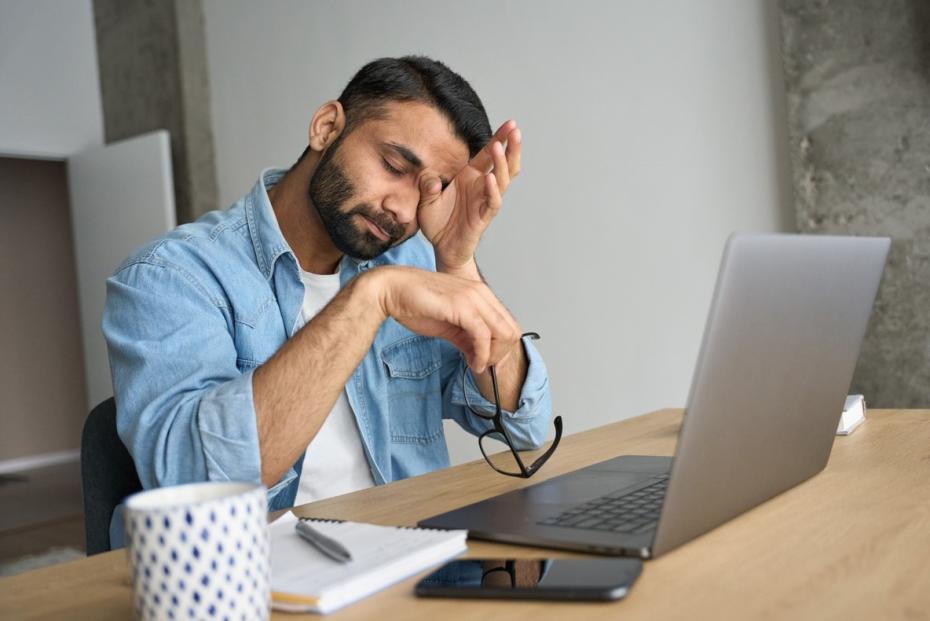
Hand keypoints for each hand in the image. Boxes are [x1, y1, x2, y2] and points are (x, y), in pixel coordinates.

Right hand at [367, 266, 521, 372]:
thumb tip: (479, 355)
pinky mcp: (462, 306)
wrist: (391, 289)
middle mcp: (481, 293)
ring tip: (476, 364)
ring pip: (503, 333)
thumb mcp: (448, 324)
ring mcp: (473, 298)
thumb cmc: (415, 303)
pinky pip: (483, 336)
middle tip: (483, 365)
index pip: (508, 324)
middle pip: (512, 330)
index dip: (501, 348)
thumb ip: (466, 337)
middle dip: (500, 355)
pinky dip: (481, 355)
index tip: (486, 361)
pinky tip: (472, 362)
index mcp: (480, 294)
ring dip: (493, 356)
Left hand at [417, 120, 521, 273]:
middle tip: (515, 130)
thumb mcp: (425, 200)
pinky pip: (492, 202)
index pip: (488, 154)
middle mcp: (481, 186)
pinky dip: (492, 190)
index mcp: (470, 176)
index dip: (499, 138)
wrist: (442, 248)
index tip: (510, 123)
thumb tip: (429, 178)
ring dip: (501, 163)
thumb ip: (427, 186)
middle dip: (510, 146)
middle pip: (503, 163)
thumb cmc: (437, 222)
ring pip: (502, 179)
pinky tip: (489, 177)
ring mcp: (485, 201)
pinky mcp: (484, 217)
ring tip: (499, 147)